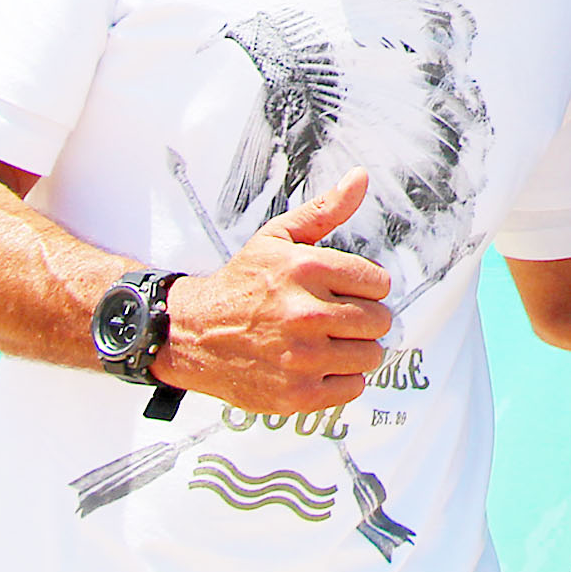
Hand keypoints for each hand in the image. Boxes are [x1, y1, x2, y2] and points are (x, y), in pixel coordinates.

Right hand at [154, 169, 393, 413]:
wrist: (191, 333)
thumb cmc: (241, 285)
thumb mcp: (278, 238)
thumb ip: (325, 210)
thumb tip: (359, 177)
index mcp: (308, 270)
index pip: (379, 283)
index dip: (365, 287)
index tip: (345, 291)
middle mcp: (307, 314)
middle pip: (379, 321)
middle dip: (363, 318)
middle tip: (336, 317)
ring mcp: (302, 357)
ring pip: (370, 356)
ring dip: (354, 350)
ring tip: (326, 341)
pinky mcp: (296, 394)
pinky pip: (352, 387)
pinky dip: (341, 379)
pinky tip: (317, 365)